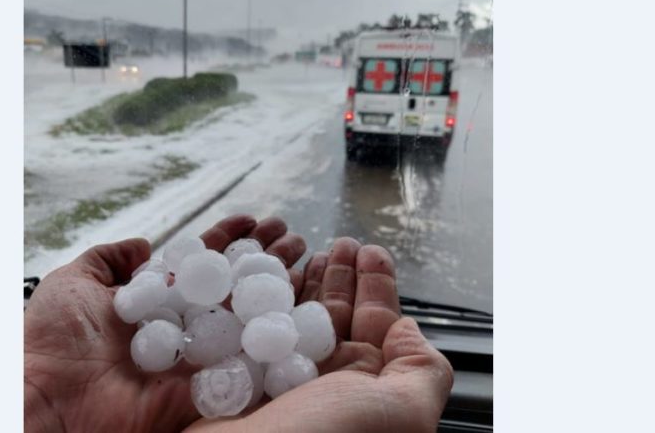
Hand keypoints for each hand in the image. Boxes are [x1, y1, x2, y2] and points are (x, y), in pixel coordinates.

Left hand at [24, 215, 306, 431]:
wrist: (45, 399)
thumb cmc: (51, 339)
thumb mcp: (74, 282)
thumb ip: (108, 260)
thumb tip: (142, 245)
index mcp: (155, 302)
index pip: (201, 263)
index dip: (227, 240)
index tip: (253, 219)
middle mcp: (181, 328)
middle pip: (233, 288)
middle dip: (264, 260)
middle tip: (295, 237)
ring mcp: (198, 359)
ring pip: (249, 320)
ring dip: (280, 293)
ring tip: (308, 262)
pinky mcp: (208, 391)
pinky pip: (251, 367)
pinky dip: (279, 343)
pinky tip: (304, 313)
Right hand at [186, 238, 453, 432]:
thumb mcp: (403, 412)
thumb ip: (420, 369)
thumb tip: (408, 328)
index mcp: (364, 389)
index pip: (377, 325)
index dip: (376, 284)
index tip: (371, 250)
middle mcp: (322, 383)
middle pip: (334, 315)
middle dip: (338, 276)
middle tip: (338, 242)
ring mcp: (277, 379)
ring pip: (292, 317)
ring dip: (300, 281)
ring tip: (304, 247)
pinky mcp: (235, 377)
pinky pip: (248, 326)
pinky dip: (254, 297)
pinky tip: (261, 275)